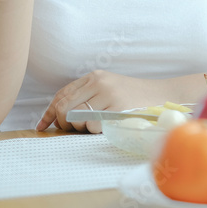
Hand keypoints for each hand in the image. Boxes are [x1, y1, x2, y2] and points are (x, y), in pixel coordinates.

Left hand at [36, 70, 159, 133]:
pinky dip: (95, 131)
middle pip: (65, 107)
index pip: (62, 94)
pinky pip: (93, 126)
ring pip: (77, 118)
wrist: (164, 95)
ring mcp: (109, 95)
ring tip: (96, 124)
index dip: (49, 112)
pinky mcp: (117, 109)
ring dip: (81, 128)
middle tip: (72, 128)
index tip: (42, 126)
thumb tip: (57, 115)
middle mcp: (100, 83)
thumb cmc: (134, 97)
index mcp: (95, 76)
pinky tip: (106, 126)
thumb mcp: (109, 88)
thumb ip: (86, 96)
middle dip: (63, 123)